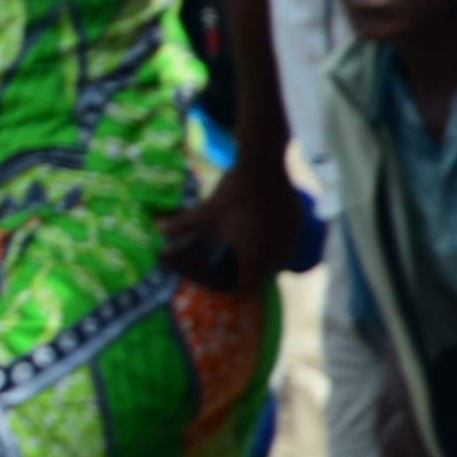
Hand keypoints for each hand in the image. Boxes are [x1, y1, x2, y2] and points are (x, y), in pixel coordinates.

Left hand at [165, 160, 304, 291]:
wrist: (265, 167)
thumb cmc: (234, 194)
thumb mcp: (207, 211)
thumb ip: (183, 224)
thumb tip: (157, 228)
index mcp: (254, 257)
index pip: (249, 287)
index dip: (236, 289)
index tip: (227, 286)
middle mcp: (277, 254)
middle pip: (265, 276)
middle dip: (250, 275)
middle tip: (235, 268)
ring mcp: (291, 239)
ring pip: (280, 261)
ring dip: (266, 260)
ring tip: (251, 253)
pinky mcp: (299, 224)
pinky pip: (289, 243)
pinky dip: (278, 243)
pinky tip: (267, 233)